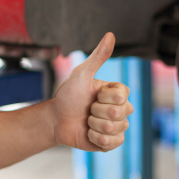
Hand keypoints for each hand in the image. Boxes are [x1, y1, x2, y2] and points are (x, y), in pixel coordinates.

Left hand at [51, 32, 133, 151]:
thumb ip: (98, 56)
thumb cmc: (69, 94)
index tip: (93, 94)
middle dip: (96, 111)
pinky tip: (88, 133)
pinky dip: (95, 139)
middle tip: (87, 109)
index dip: (102, 96)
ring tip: (87, 121)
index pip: (122, 96)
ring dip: (93, 125)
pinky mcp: (111, 143)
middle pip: (119, 113)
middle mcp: (122, 109)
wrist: (56, 119)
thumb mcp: (82, 74)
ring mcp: (118, 127)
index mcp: (118, 92)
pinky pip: (111, 144)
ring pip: (113, 129)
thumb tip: (110, 34)